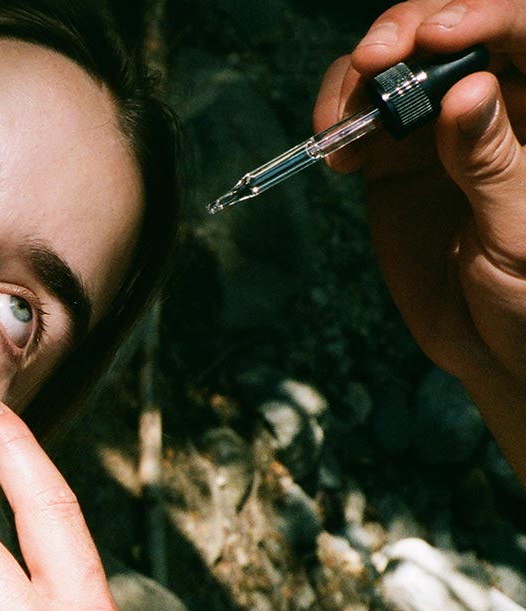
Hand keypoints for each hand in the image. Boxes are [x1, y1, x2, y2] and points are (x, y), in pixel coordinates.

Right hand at [315, 0, 525, 392]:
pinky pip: (360, 112)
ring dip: (360, 76)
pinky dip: (336, 118)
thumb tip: (468, 91)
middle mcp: (497, 99)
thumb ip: (494, 160)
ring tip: (339, 121)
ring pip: (397, 62)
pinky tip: (334, 149)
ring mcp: (441, 125)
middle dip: (408, 32)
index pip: (523, 29)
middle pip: (450, 30)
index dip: (480, 16)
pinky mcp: (395, 156)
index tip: (436, 35)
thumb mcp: (521, 230)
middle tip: (373, 60)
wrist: (496, 348)